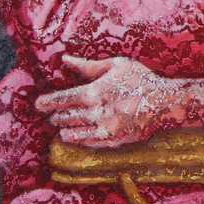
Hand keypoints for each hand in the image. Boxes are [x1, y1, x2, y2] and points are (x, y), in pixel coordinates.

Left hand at [35, 54, 203, 148]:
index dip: (49, 102)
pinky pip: (90, 143)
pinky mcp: (114, 140)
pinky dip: (80, 140)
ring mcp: (104, 129)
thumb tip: (65, 59)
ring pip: (76, 132)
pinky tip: (76, 138)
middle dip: (57, 117)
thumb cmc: (141, 79)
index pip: (64, 99)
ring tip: (60, 129)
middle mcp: (96, 113)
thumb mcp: (116, 65)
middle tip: (51, 116)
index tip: (38, 105)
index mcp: (94, 92)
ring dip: (65, 130)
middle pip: (67, 117)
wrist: (165, 102)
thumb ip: (88, 66)